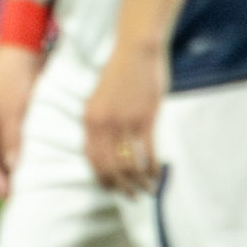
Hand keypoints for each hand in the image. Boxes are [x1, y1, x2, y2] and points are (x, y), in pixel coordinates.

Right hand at [0, 44, 42, 198]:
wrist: (26, 46)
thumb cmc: (15, 77)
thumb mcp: (13, 109)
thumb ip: (12, 140)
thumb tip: (13, 170)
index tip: (9, 197)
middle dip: (6, 179)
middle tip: (25, 197)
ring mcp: (2, 122)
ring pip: (8, 153)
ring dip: (18, 167)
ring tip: (35, 184)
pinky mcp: (18, 117)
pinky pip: (20, 143)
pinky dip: (28, 155)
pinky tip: (41, 163)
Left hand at [82, 42, 167, 194]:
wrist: (135, 50)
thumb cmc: (119, 71)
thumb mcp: (99, 98)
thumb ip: (99, 121)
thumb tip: (106, 145)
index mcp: (89, 118)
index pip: (91, 158)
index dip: (102, 178)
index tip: (111, 188)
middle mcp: (103, 124)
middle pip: (109, 167)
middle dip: (120, 186)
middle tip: (131, 196)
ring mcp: (124, 123)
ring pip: (128, 165)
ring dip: (139, 182)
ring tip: (148, 190)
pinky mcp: (145, 119)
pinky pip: (147, 153)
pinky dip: (152, 168)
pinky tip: (157, 175)